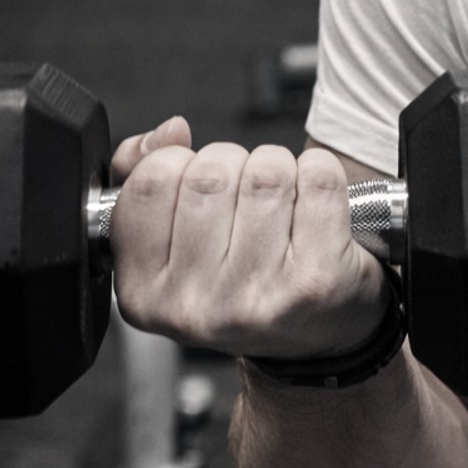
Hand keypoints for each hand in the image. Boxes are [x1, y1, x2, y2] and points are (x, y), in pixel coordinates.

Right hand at [108, 117, 387, 359]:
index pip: (150, 184)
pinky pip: (318, 180)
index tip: (200, 182)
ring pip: (265, 172)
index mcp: (145, 295)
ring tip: (283, 201)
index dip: (179, 162)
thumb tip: (169, 131)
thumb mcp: (175, 246)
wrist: (318, 336)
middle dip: (234, 163)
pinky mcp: (317, 280)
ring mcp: (259, 296)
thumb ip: (146, 180)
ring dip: (279, 167)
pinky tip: (317, 203)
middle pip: (209, 174)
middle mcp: (198, 305)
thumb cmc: (244, 283)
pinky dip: (322, 172)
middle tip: (249, 196)